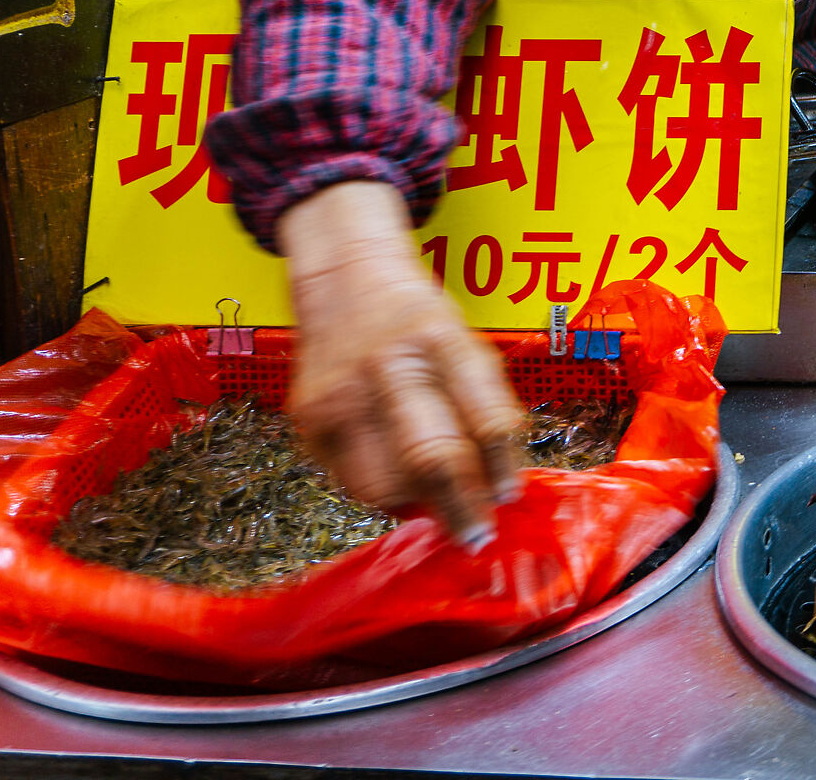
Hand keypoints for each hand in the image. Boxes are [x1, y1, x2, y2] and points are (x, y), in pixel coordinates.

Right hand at [279, 180, 522, 545]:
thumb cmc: (417, 319)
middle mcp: (388, 366)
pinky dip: (381, 489)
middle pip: (431, 459)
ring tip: (432, 497)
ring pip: (384, 484)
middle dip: (459, 508)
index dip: (500, 469)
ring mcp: (342, 393)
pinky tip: (395, 475)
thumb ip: (487, 408)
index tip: (507, 499)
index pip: (484, 420)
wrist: (345, 281)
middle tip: (474, 533)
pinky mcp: (309, 417)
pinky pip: (351, 480)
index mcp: (441, 342)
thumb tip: (498, 487)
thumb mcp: (467, 345)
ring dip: (416, 503)